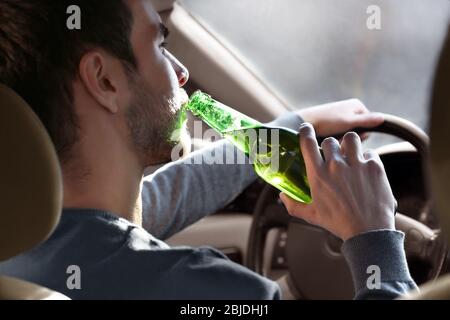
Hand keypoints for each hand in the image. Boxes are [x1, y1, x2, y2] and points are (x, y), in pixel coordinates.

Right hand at [279, 123, 395, 240]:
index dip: (306, 132)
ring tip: (351, 153)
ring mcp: (356, 165)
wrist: (368, 231)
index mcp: (318, 175)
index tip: (306, 129)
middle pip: (330, 140)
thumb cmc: (338, 223)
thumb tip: (282, 195)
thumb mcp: (311, 215)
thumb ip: (292, 204)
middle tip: (334, 155)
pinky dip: (368, 158)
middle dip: (331, 146)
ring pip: (351, 138)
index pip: (308, 143)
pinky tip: (366, 168)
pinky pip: (370, 152)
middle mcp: (336, 166)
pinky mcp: (374, 167)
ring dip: (349, 144)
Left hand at [297, 99, 383, 136]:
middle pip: (359, 130)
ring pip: (349, 134)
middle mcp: (350, 109)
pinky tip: (326, 137)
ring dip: (342, 139)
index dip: (361, 134)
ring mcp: (341, 116)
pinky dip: (334, 138)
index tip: (348, 135)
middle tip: (338, 137)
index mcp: (357, 105)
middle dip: (350, 137)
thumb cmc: (326, 121)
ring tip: (331, 136)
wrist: (303, 123)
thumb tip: (383, 119)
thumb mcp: (348, 122)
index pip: (369, 125)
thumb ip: (366, 121)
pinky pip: (339, 135)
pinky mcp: (332, 124)